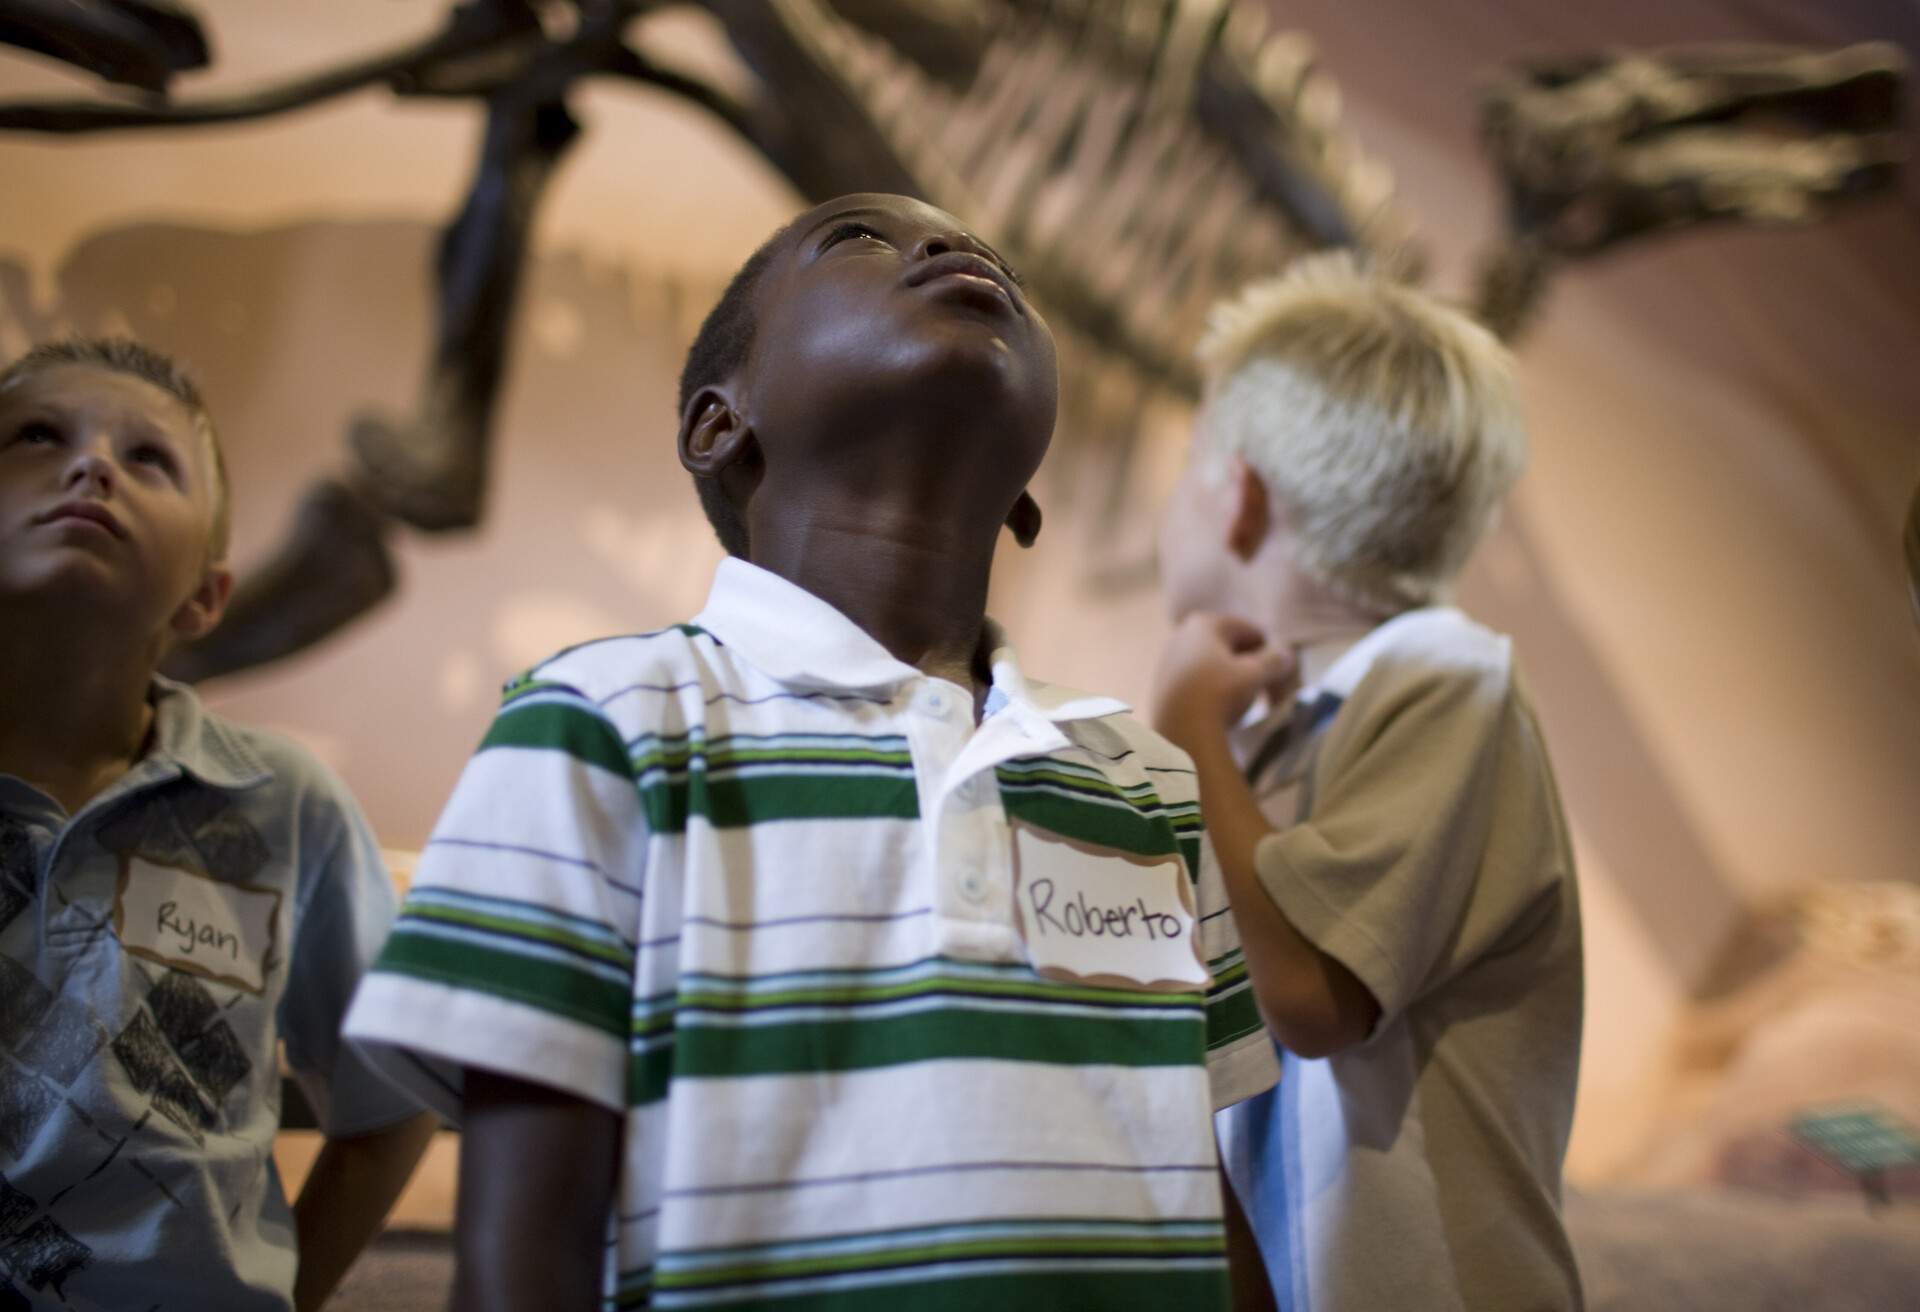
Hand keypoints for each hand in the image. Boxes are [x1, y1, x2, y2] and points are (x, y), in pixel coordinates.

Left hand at [1151, 613, 1297, 751]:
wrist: (1181, 732)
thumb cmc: (1220, 693)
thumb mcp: (1255, 674)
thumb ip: (1274, 661)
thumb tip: (1287, 655)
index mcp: (1204, 623)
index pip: (1251, 632)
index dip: (1271, 654)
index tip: (1281, 676)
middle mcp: (1182, 635)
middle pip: (1231, 649)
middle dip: (1254, 669)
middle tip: (1272, 694)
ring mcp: (1169, 661)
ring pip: (1214, 666)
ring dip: (1236, 681)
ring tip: (1247, 702)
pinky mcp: (1162, 685)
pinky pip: (1198, 682)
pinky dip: (1215, 691)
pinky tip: (1223, 710)